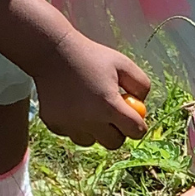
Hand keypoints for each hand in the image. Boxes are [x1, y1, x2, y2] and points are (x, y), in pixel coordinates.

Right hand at [30, 28, 150, 148]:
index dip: (138, 125)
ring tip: (90, 108)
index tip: (135, 119)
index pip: (135, 131)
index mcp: (109, 106)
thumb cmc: (90, 56)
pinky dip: (76, 125)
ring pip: (92, 141)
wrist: (52, 52)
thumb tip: (142, 106)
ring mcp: (70, 125)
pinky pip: (72, 133)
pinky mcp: (54, 125)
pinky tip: (73, 105)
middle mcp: (89, 121)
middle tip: (114, 115)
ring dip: (96, 130)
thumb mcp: (123, 64)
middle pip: (114, 143)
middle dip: (118, 132)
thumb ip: (141, 85)